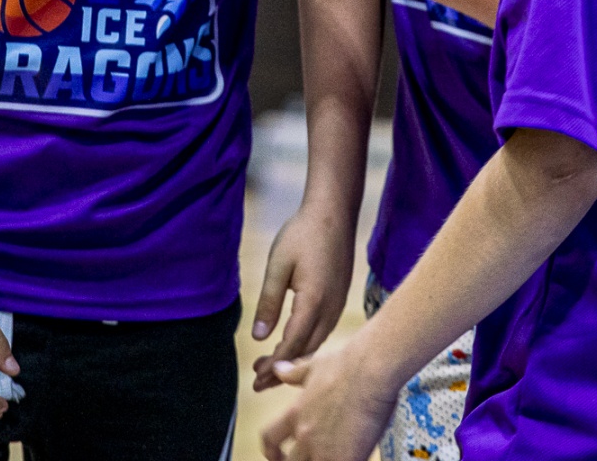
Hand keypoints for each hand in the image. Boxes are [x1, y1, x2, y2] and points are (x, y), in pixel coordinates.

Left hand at [251, 204, 354, 389]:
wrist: (334, 213)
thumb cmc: (302, 234)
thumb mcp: (278, 265)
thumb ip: (268, 303)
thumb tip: (258, 337)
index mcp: (313, 302)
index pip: (292, 345)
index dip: (274, 366)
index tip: (256, 378)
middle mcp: (330, 309)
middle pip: (306, 351)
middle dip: (282, 371)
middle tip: (258, 383)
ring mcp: (338, 305)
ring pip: (317, 344)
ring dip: (295, 359)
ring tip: (271, 370)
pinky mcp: (340, 299)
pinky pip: (323, 332)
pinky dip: (307, 346)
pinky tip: (293, 347)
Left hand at [260, 343, 397, 460]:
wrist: (371, 370)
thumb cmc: (348, 364)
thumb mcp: (315, 365)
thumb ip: (295, 373)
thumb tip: (279, 369)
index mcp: (295, 412)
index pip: (269, 437)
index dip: (270, 449)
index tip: (277, 454)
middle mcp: (305, 433)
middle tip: (311, 460)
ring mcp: (323, 449)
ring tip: (334, 457)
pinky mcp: (344, 459)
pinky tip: (355, 458)